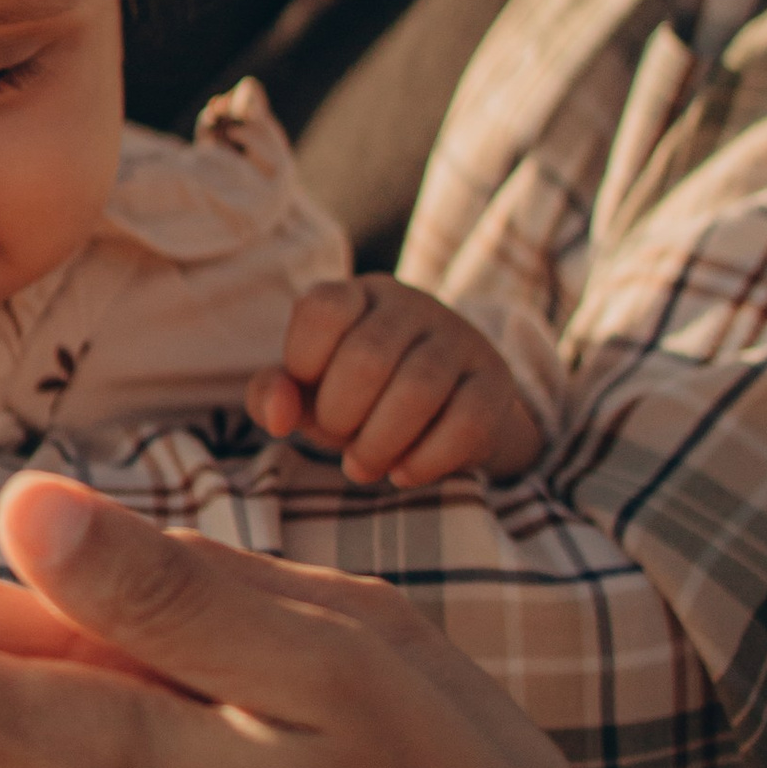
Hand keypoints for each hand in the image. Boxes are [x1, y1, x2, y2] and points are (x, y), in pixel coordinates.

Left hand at [251, 278, 545, 485]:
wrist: (443, 407)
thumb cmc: (357, 395)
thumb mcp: (307, 391)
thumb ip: (272, 394)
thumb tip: (277, 416)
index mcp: (358, 295)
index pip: (322, 309)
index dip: (304, 363)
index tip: (312, 393)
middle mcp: (411, 305)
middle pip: (367, 358)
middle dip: (341, 417)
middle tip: (340, 440)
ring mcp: (459, 338)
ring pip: (419, 390)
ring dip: (379, 445)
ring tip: (364, 466)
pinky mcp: (494, 380)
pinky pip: (465, 423)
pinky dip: (425, 461)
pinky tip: (404, 473)